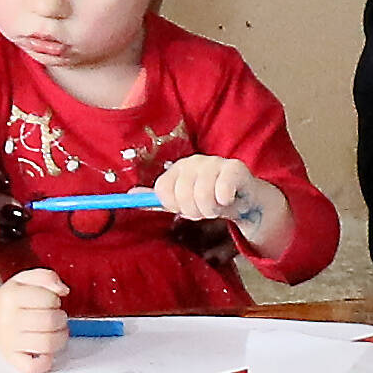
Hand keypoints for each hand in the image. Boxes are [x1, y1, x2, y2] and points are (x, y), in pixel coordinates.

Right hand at [0, 266, 73, 372]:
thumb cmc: (12, 299)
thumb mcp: (26, 279)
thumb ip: (47, 277)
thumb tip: (63, 290)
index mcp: (10, 296)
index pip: (49, 299)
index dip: (56, 300)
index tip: (50, 302)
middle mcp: (7, 320)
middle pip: (50, 321)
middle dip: (60, 318)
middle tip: (55, 317)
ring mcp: (9, 341)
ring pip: (47, 344)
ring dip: (60, 337)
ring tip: (56, 331)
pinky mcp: (11, 358)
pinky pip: (32, 367)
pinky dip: (44, 361)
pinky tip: (45, 351)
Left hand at [156, 154, 277, 246]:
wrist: (242, 199)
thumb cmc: (208, 198)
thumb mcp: (180, 201)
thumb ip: (156, 199)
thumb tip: (130, 195)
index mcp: (178, 168)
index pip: (162, 190)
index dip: (173, 205)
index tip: (183, 207)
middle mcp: (194, 162)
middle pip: (182, 196)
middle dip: (194, 210)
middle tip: (204, 208)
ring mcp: (214, 162)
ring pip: (202, 196)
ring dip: (210, 210)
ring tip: (216, 205)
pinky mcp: (234, 168)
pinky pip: (222, 191)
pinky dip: (224, 202)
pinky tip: (228, 199)